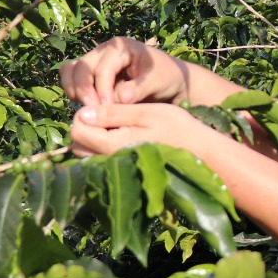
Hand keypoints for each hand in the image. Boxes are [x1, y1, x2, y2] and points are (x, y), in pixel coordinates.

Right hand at [59, 37, 187, 106]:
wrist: (170, 83)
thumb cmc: (167, 79)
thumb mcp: (159, 82)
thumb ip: (140, 88)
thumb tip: (121, 97)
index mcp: (121, 48)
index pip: (103, 69)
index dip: (102, 91)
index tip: (108, 109)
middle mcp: (104, 51)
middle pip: (80, 66)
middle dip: (84, 91)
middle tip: (93, 113)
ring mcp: (95, 61)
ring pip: (70, 70)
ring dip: (74, 90)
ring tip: (87, 110)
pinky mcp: (90, 74)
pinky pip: (71, 78)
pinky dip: (73, 92)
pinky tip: (87, 108)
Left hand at [69, 101, 203, 156]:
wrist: (199, 153)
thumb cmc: (176, 128)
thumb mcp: (145, 112)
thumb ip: (113, 113)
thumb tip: (83, 112)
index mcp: (113, 145)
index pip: (77, 129)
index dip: (84, 113)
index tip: (101, 105)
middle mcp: (109, 162)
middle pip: (77, 144)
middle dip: (85, 126)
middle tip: (106, 114)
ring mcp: (115, 169)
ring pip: (86, 153)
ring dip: (92, 137)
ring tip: (114, 124)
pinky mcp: (122, 172)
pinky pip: (98, 160)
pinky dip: (101, 146)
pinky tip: (120, 136)